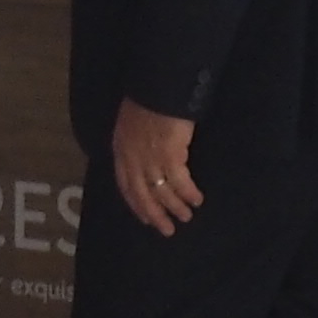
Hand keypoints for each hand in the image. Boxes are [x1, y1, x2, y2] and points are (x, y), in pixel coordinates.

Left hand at [112, 98, 202, 235]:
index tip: (145, 218)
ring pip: (161, 192)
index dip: (135, 204)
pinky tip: (196, 200)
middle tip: (166, 230)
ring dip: (174, 207)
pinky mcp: (170, 156)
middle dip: (154, 214)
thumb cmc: (146, 99)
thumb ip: (133, 142)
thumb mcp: (129, 123)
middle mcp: (132, 158)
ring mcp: (150, 159)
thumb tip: (143, 157)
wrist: (157, 87)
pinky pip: (180, 182)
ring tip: (185, 217)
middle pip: (142, 195)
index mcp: (120, 150)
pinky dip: (188, 193)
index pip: (125, 185)